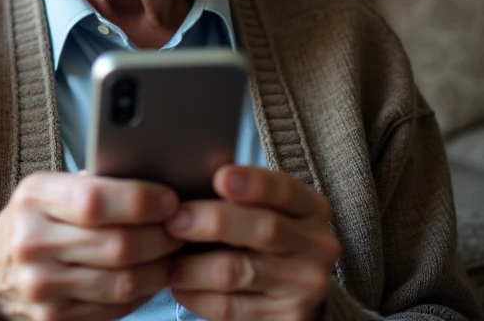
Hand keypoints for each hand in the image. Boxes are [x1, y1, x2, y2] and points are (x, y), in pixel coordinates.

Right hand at [0, 171, 180, 320]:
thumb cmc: (34, 221)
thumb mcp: (49, 191)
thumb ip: (94, 185)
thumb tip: (157, 183)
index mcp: (34, 198)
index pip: (96, 200)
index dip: (142, 201)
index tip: (170, 200)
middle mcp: (33, 242)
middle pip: (118, 245)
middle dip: (162, 237)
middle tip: (181, 228)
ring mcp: (42, 286)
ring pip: (123, 282)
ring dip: (160, 268)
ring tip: (171, 252)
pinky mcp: (54, 318)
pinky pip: (115, 307)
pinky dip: (142, 292)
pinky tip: (149, 276)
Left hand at [166, 165, 340, 320]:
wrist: (292, 290)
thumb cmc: (260, 236)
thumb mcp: (264, 209)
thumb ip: (237, 195)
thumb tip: (186, 184)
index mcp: (312, 208)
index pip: (285, 190)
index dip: (253, 183)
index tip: (220, 178)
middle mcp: (318, 247)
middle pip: (263, 230)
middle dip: (212, 222)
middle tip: (173, 220)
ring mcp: (305, 286)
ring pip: (236, 271)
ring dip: (191, 265)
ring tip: (166, 258)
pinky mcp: (286, 319)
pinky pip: (228, 307)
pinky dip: (194, 294)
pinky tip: (179, 285)